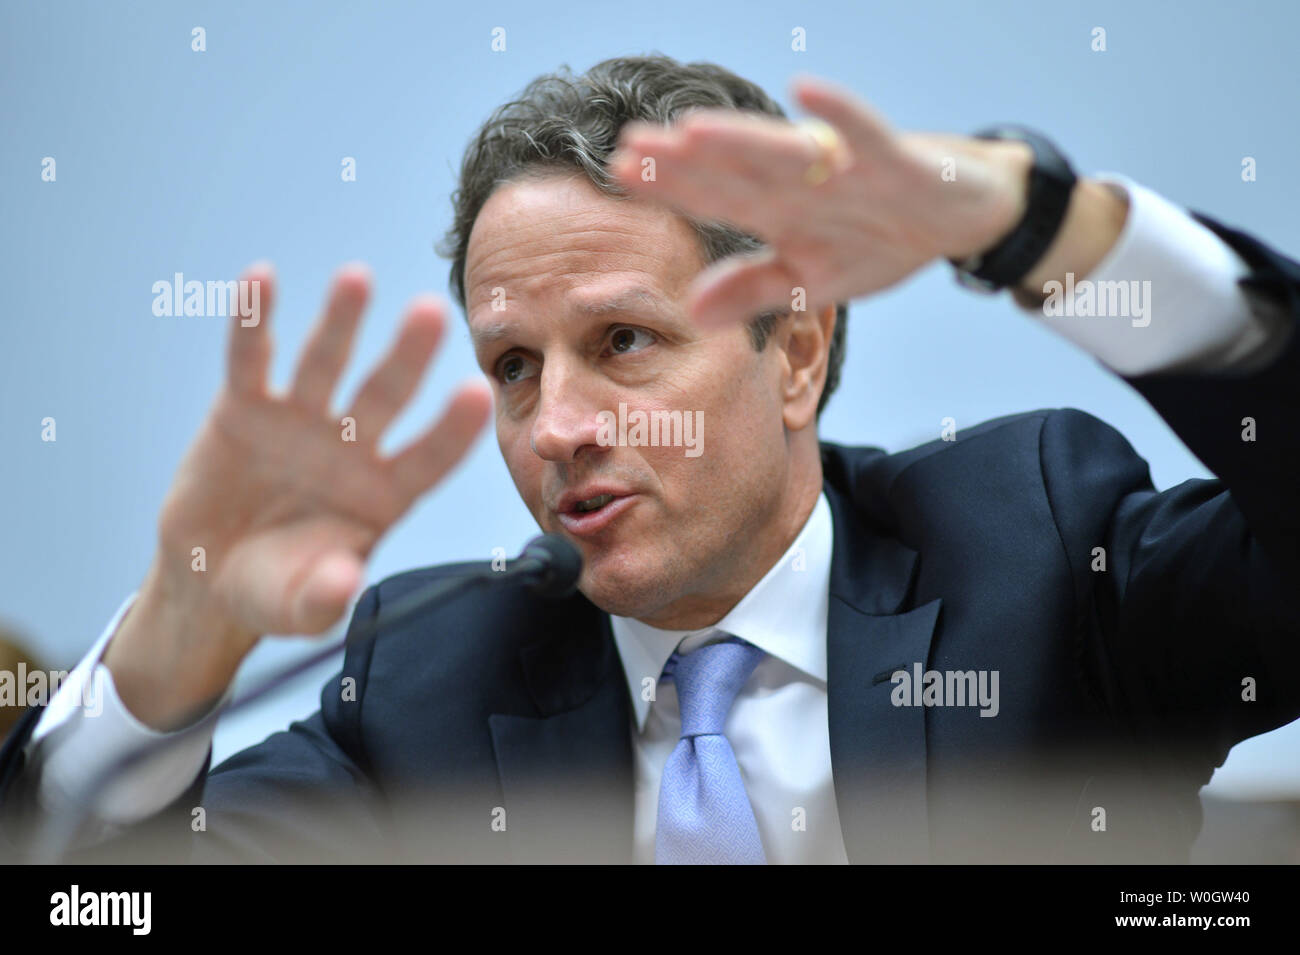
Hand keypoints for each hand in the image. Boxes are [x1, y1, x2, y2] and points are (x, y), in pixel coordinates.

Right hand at [105, 263, 490, 727]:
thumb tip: (342, 583)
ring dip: (339, 322)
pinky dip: (253, 321)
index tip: (478, 394)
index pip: (429, 457)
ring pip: (326, 363)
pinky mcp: (246, 408)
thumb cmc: (275, 591)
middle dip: (407, 355)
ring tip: (356, 278)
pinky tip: (261, 279)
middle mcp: (352, 448)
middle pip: (386, 395)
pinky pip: (251, 360)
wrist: (211, 576)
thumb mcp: (300, 607)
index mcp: (385, 494)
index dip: (451, 430)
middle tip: (433, 312)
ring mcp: (301, 421)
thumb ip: (324, 598)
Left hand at [607, 74, 1032, 325]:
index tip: (620, 175)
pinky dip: (840, 117)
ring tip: (692, 130)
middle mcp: (801, 183)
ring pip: (785, 153)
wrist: (960, 214)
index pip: (713, 197)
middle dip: (685, 163)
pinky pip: (866, 136)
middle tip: (632, 149)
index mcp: (778, 210)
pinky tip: (806, 92)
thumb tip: (692, 311)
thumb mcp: (815, 279)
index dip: (669, 188)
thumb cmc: (879, 238)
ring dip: (741, 141)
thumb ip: (754, 290)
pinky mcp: (894, 160)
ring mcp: (846, 169)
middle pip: (735, 170)